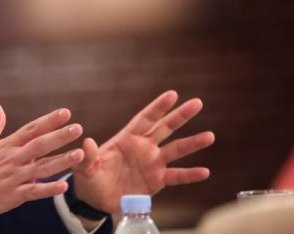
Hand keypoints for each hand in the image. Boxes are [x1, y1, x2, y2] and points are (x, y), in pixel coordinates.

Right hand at [0, 103, 84, 222]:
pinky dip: (49, 189)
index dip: (49, 120)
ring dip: (61, 161)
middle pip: (39, 145)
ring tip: (79, 154)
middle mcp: (12, 160)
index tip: (65, 113)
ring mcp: (13, 178)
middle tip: (77, 128)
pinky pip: (34, 192)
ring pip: (42, 168)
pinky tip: (64, 185)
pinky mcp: (13, 196)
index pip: (31, 129)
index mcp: (6, 146)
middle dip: (59, 136)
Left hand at [72, 90, 214, 212]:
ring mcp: (152, 163)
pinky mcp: (157, 181)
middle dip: (180, 116)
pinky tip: (205, 171)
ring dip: (192, 143)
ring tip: (210, 136)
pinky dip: (190, 174)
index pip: (145, 119)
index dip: (158, 107)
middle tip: (197, 103)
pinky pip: (176, 176)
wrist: (97, 199)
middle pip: (165, 128)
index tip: (172, 94)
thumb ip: (88, 156)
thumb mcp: (84, 167)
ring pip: (176, 150)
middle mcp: (143, 147)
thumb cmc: (89, 178)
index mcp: (127, 139)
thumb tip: (87, 143)